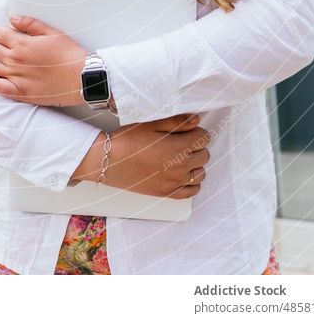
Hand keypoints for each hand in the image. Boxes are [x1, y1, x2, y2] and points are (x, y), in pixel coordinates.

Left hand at [0, 15, 87, 105]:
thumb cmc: (69, 54)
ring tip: (7, 61)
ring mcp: (16, 77)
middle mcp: (15, 60)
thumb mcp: (52, 33)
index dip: (0, 32)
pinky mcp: (20, 93)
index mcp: (22, 43)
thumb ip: (30, 24)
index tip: (6, 35)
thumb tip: (13, 19)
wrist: (81, 77)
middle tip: (6, 48)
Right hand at [72, 114, 210, 198]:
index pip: (204, 138)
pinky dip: (193, 184)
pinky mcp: (167, 193)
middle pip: (204, 155)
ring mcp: (175, 182)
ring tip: (182, 157)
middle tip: (183, 142)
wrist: (109, 161)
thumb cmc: (128, 140)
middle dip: (198, 146)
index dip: (197, 132)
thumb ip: (177, 122)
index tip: (189, 131)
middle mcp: (181, 166)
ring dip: (196, 164)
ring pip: (201, 173)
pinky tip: (184, 175)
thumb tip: (197, 121)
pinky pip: (191, 191)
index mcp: (179, 146)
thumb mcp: (151, 124)